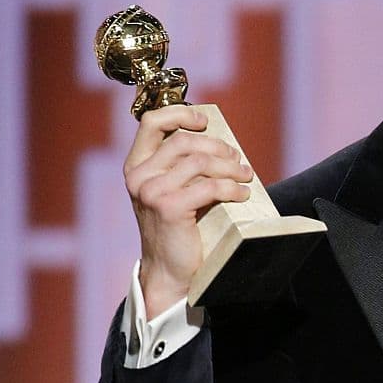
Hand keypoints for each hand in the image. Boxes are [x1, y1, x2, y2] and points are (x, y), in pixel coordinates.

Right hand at [123, 105, 252, 317]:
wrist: (171, 269)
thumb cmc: (179, 225)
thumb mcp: (173, 188)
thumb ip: (183, 163)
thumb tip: (218, 139)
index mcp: (136, 165)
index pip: (152, 122)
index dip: (181, 113)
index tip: (205, 121)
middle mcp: (139, 176)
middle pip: (186, 141)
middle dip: (219, 147)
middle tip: (238, 160)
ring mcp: (151, 191)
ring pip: (201, 162)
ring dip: (232, 167)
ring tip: (246, 176)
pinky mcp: (169, 208)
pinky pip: (210, 186)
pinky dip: (232, 187)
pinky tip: (242, 194)